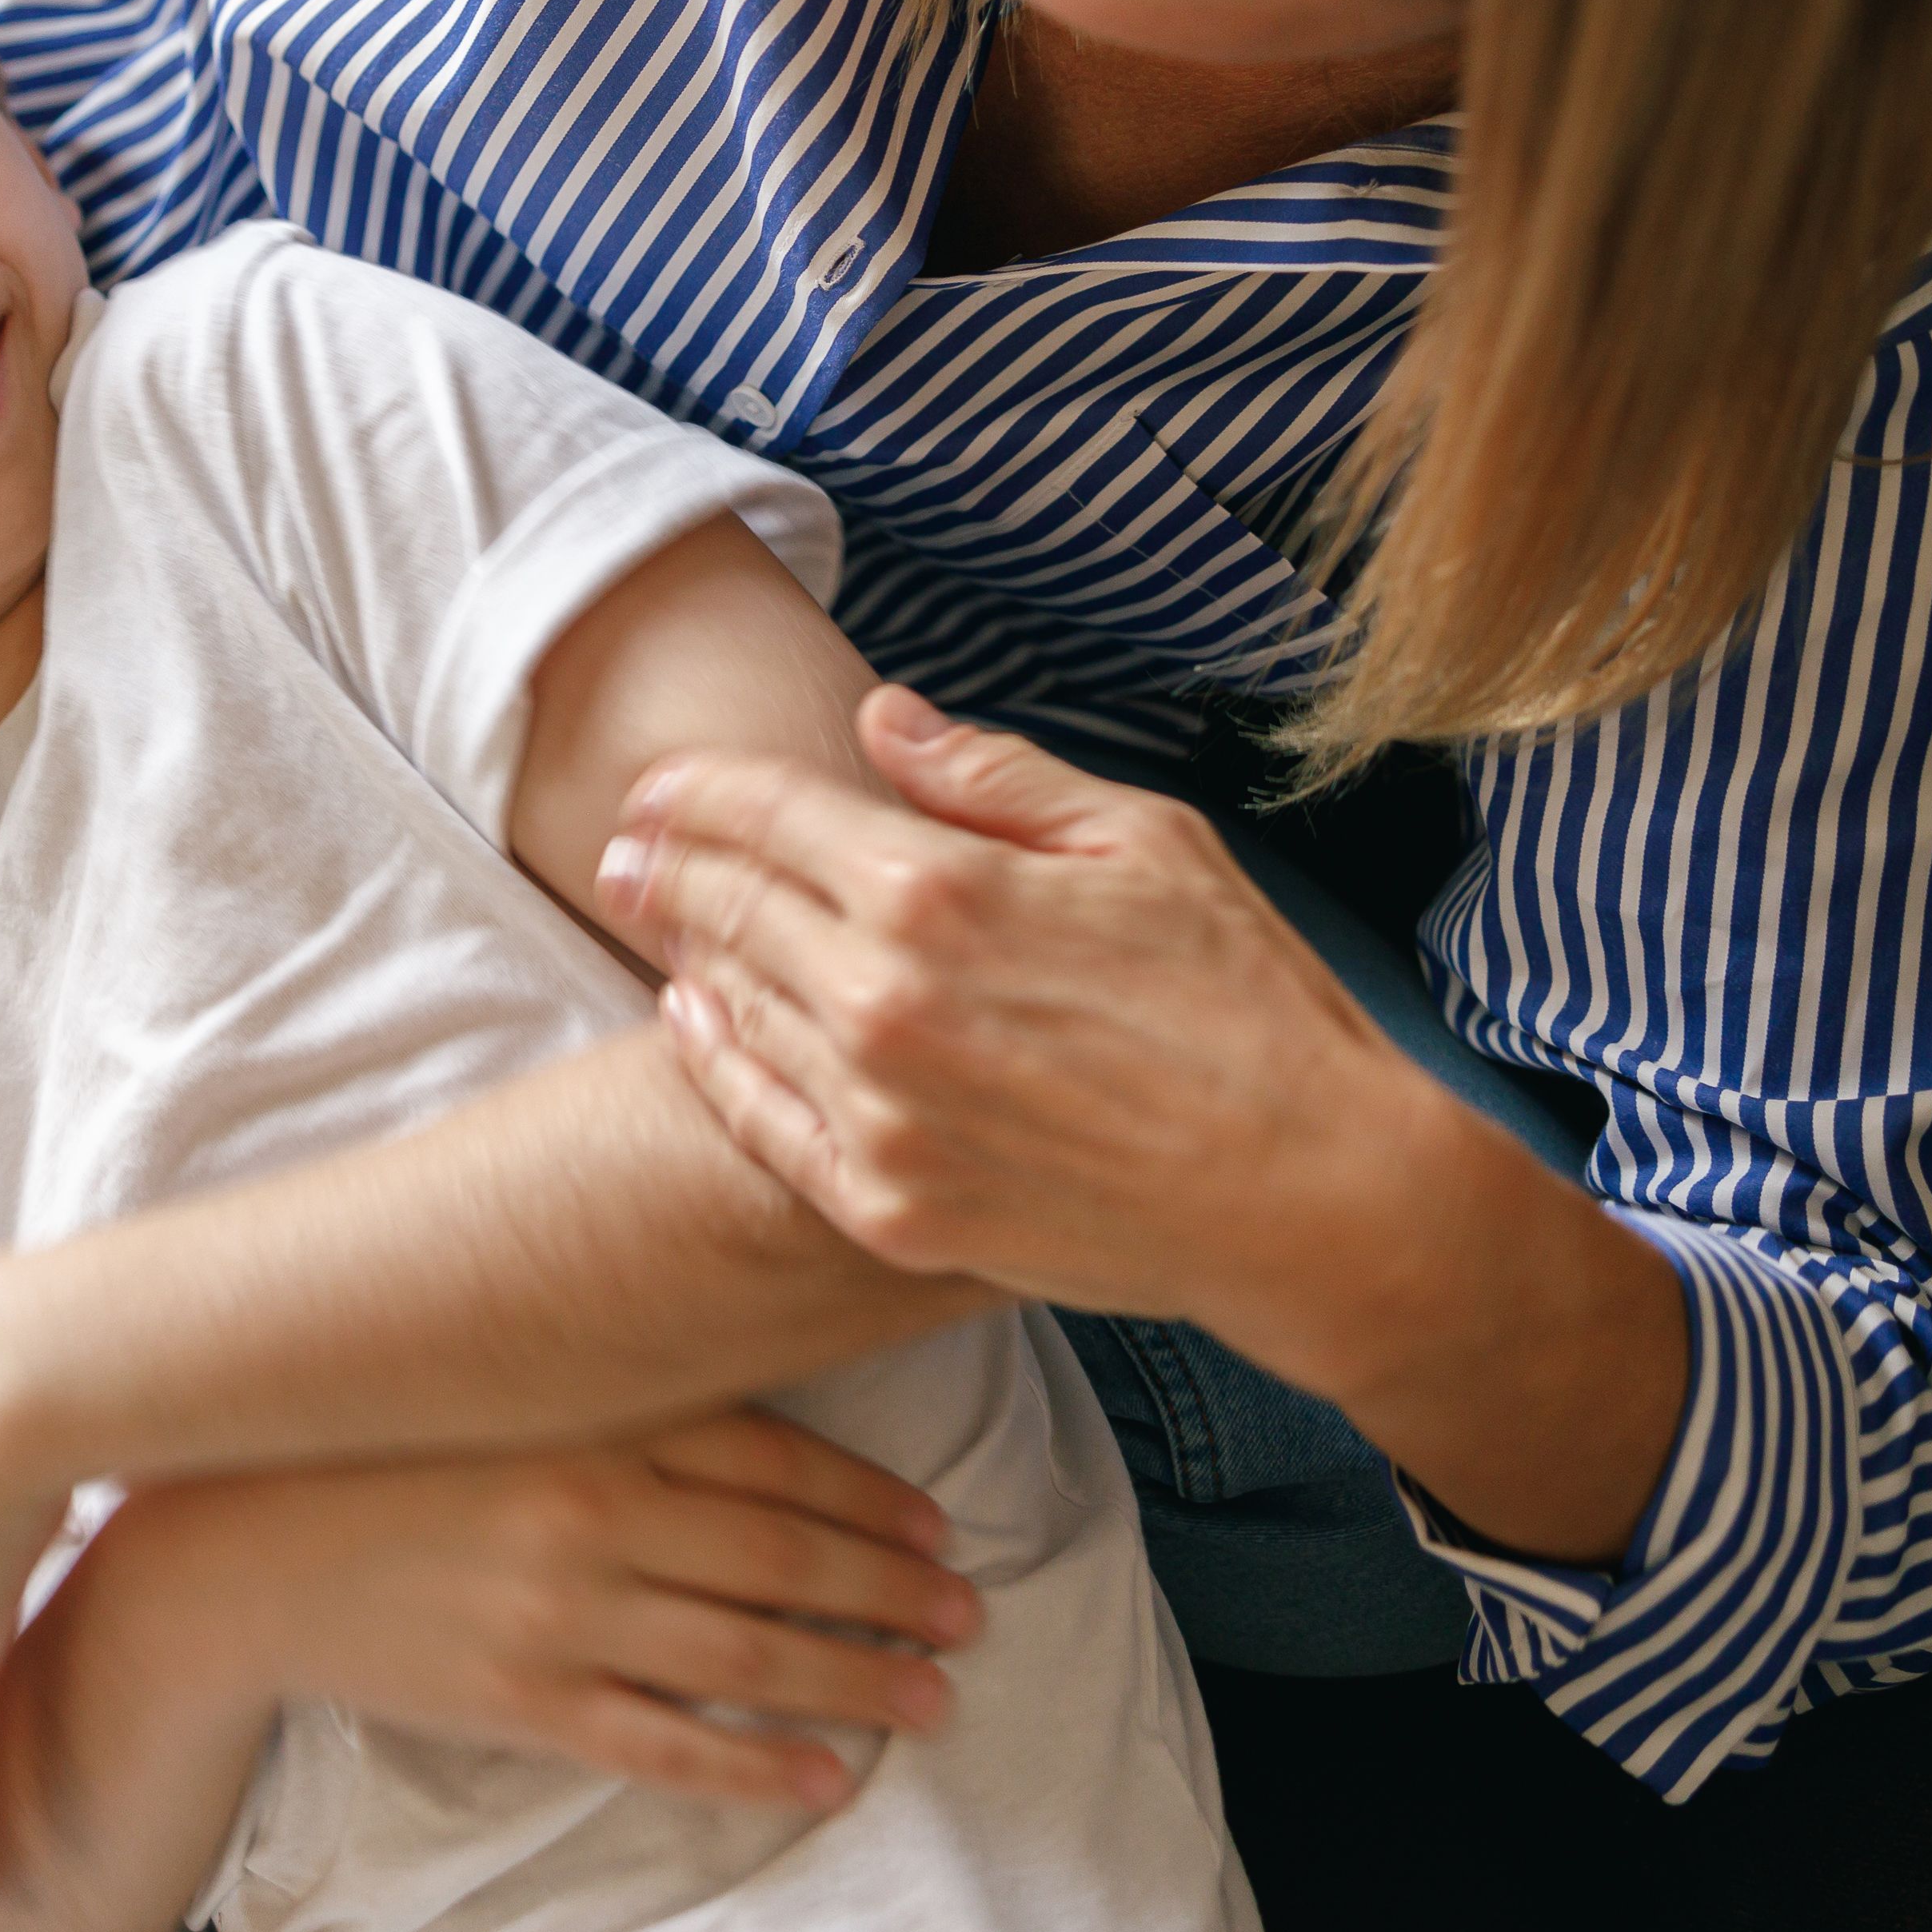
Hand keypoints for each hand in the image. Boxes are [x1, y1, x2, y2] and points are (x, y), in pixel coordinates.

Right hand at [112, 1410, 980, 1812]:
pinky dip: (757, 1769)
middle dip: (892, 1594)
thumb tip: (745, 1384)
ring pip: (746, 1657)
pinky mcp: (525, 1701)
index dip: (872, 1499)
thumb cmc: (393, 1454)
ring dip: (855, 1680)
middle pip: (784, 1558)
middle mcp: (595, 1515)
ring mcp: (561, 1617)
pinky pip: (666, 1747)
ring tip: (932, 1700)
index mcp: (598, 1422)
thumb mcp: (512, 1388)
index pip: (776, 1459)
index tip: (940, 1530)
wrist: (248, 1545)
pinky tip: (825, 1780)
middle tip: (968, 1619)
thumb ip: (626, 1387)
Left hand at [597, 684, 1427, 1360]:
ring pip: (732, 1011)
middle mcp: (884, 1002)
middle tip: (625, 847)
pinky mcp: (890, 1209)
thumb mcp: (1141, 842)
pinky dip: (713, 1064)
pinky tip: (694, 1022)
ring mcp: (878, 1115)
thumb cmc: (1244, 1004)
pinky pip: (760, 1125)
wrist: (1307, 1198)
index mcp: (940, 891)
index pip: (767, 814)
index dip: (696, 790)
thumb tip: (881, 721)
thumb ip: (993, 777)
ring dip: (680, 952)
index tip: (658, 783)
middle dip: (664, 864)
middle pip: (729, 908)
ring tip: (648, 914)